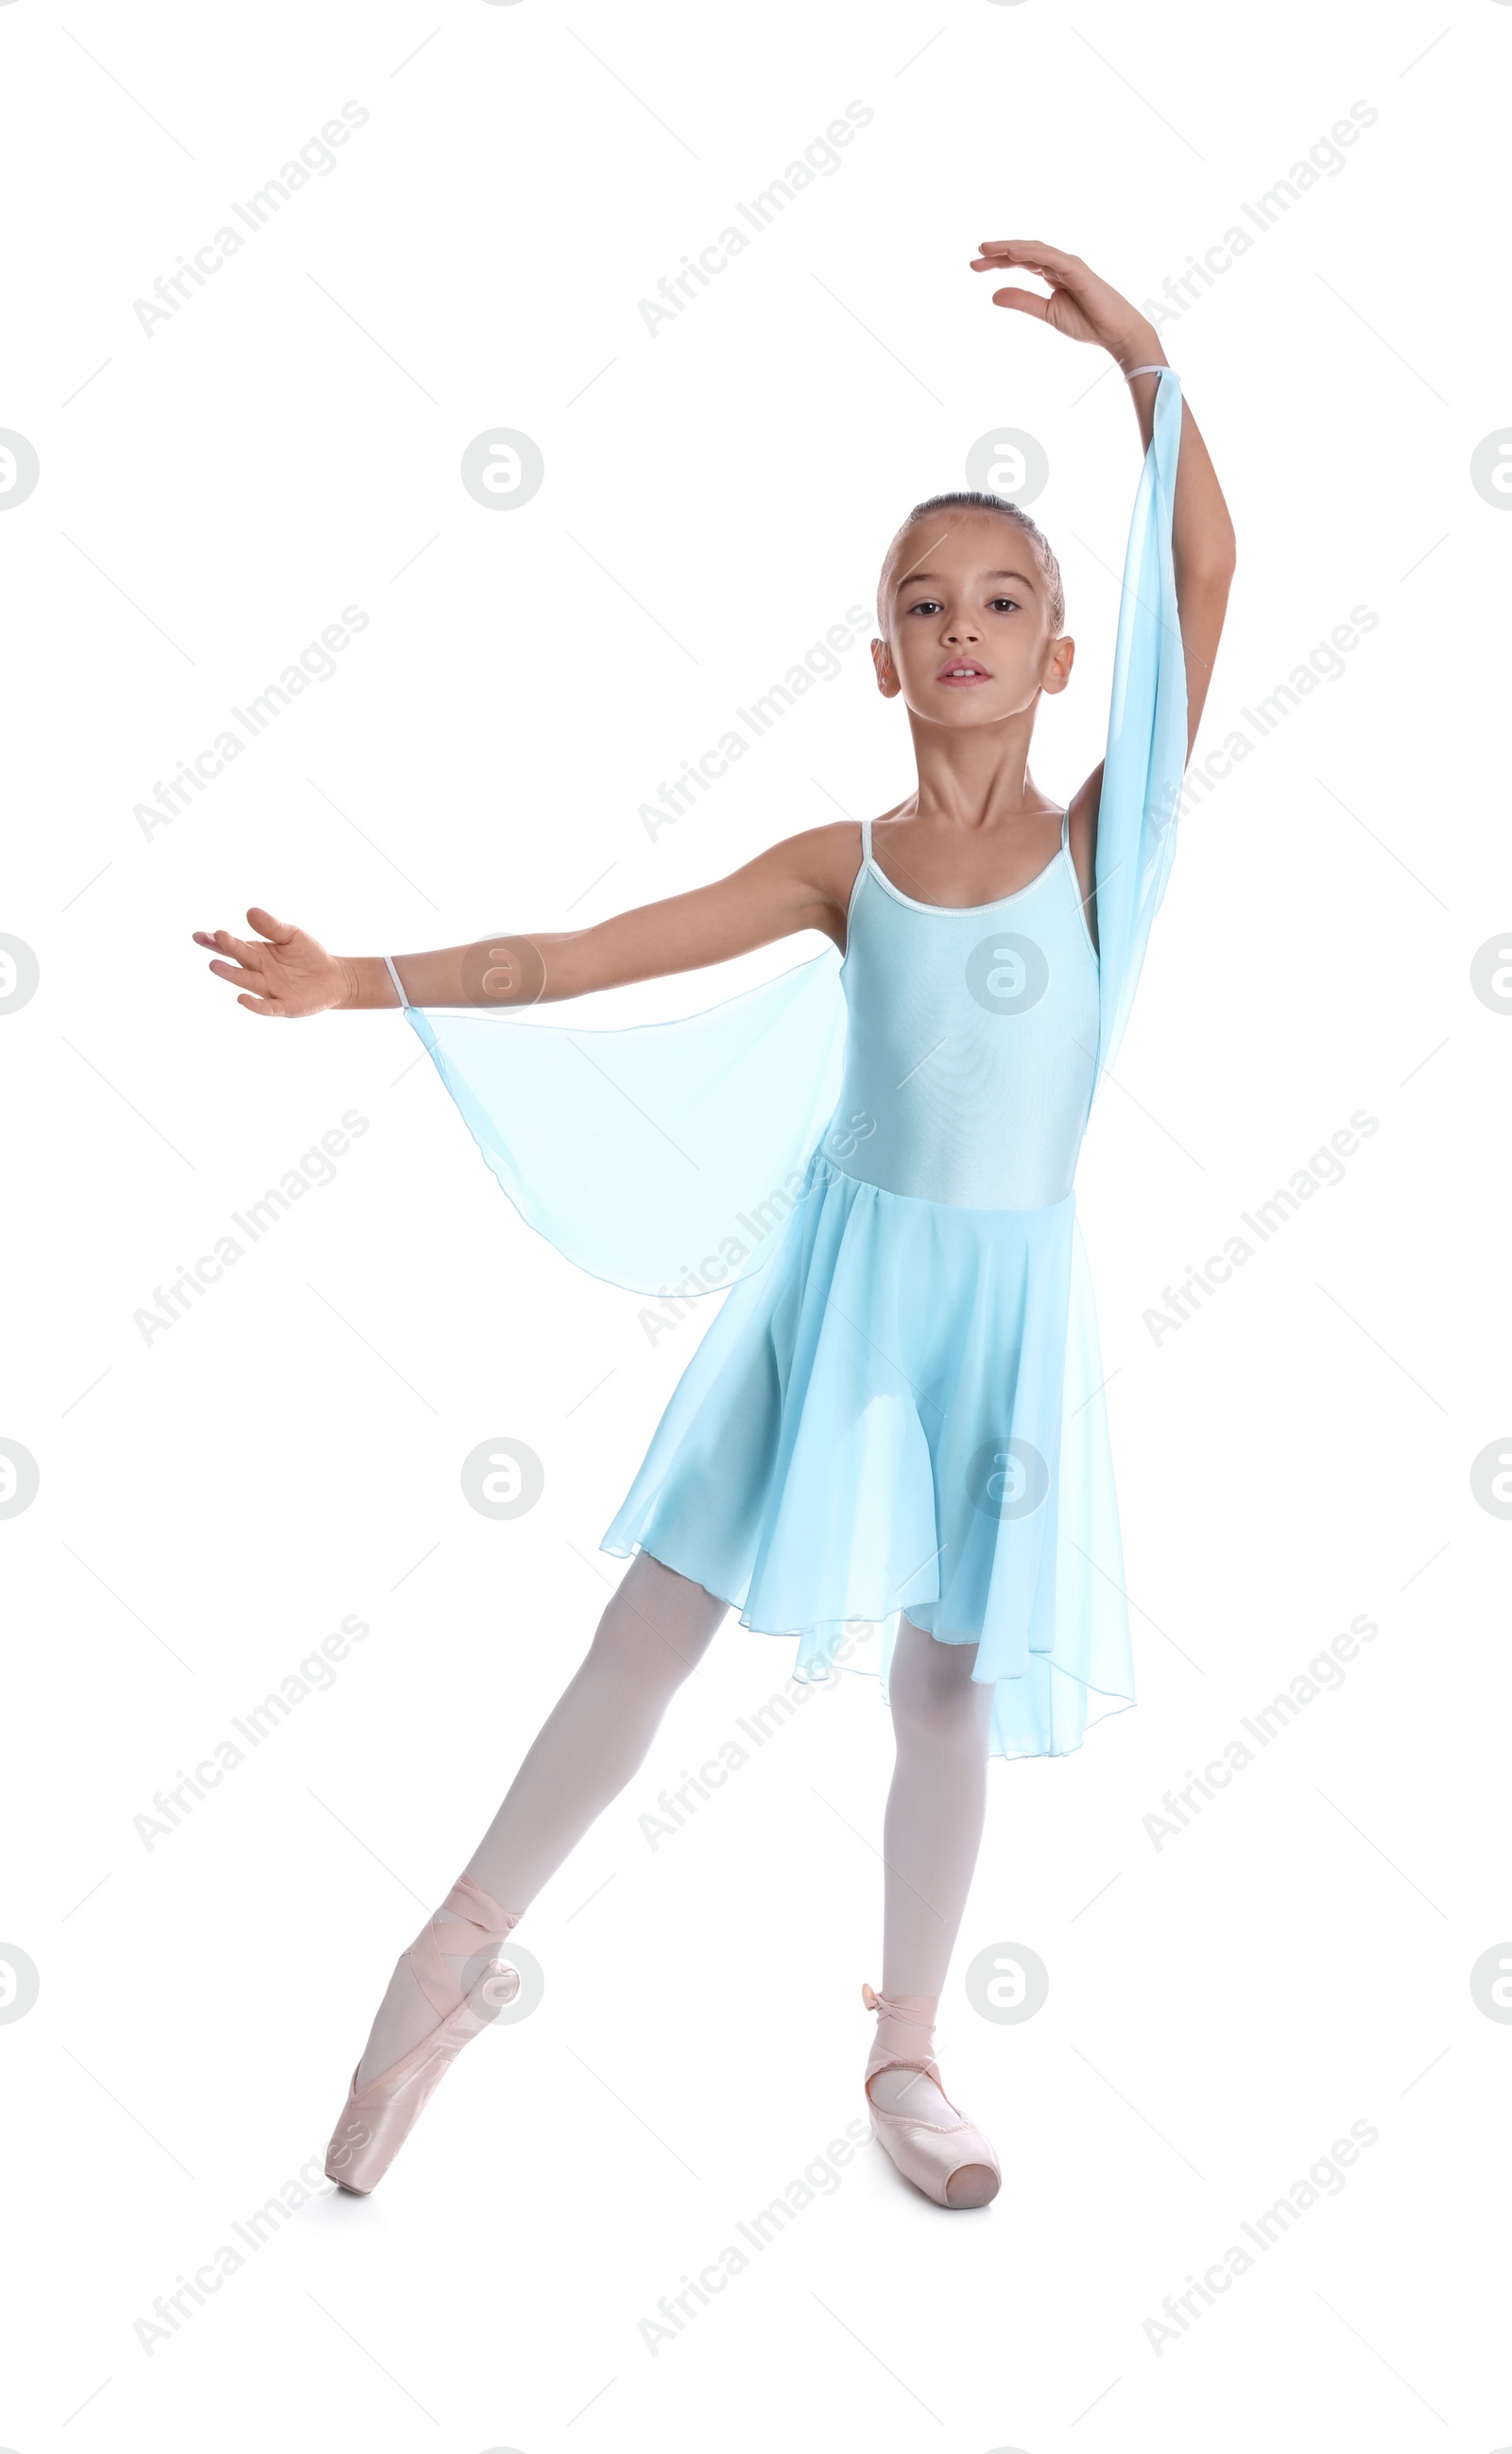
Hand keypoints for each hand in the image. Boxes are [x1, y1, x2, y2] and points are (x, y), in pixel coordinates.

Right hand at [192, 909, 350, 1016]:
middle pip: (239, 961)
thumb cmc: (308, 954)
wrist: (333, 977)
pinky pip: (266, 1007)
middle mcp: (258, 972)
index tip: (200, 935)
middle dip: (226, 951)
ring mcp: (269, 990)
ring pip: (247, 982)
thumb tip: (250, 911)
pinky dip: (255, 1005)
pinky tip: (243, 1000)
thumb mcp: (292, 935)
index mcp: (257, 954)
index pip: (233, 947)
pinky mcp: (283, 1006)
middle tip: (213, 940)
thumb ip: (272, 927)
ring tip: (216, 966)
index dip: (216, 941)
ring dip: (232, 975)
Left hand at [970, 240, 1159, 369]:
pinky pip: (1049, 257)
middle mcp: (1059, 264)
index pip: (1021, 261)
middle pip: (1024, 252)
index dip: (998, 262)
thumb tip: (993, 296)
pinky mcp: (1076, 270)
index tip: (974, 266)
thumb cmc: (1087, 323)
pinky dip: (1030, 253)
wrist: (1115, 333)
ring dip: (1010, 248)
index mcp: (1053, 273)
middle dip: (998, 252)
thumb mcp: (1047, 313)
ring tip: (986, 249)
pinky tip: (1012, 254)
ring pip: (1034, 250)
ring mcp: (1068, 264)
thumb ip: (1023, 302)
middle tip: (975, 255)